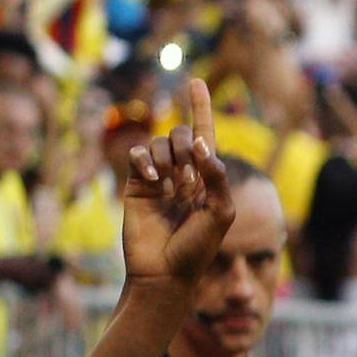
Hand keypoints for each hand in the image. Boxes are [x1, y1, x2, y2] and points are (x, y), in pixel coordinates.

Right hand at [123, 78, 234, 286]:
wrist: (164, 274)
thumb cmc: (196, 250)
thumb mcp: (220, 214)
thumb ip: (218, 176)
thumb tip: (203, 144)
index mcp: (206, 181)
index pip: (205, 137)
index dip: (201, 108)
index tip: (196, 82)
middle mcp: (182, 176)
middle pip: (183, 136)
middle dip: (186, 146)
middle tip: (186, 174)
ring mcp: (158, 179)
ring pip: (160, 142)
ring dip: (166, 157)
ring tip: (167, 183)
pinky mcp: (136, 184)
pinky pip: (138, 155)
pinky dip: (144, 161)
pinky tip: (152, 180)